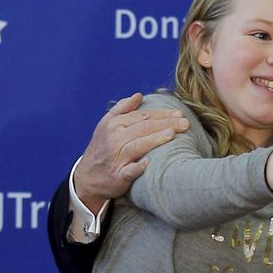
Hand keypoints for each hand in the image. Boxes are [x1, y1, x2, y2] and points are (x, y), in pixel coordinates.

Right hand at [74, 93, 189, 213]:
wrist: (87, 177)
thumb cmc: (102, 148)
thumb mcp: (106, 125)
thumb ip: (122, 109)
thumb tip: (138, 95)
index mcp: (114, 125)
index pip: (142, 116)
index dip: (162, 114)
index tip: (179, 114)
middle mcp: (114, 139)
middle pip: (144, 128)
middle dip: (166, 124)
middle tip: (185, 123)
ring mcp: (116, 158)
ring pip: (138, 145)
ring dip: (155, 139)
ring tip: (172, 134)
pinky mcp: (118, 176)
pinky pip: (129, 171)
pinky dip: (138, 167)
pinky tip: (149, 163)